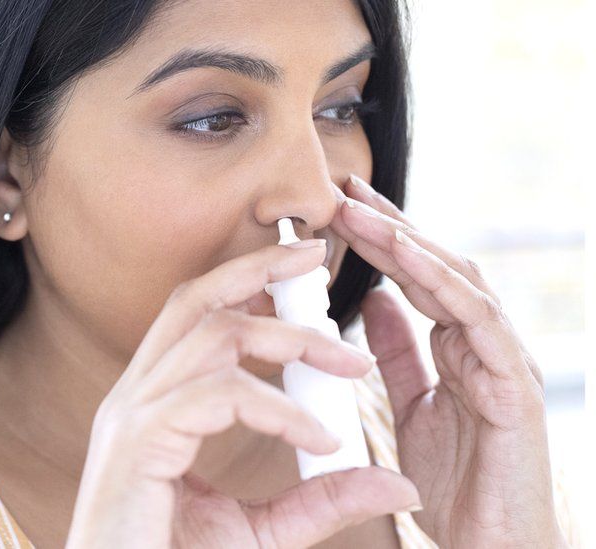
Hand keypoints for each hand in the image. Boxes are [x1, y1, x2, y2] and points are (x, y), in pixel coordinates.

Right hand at [65, 241, 421, 548]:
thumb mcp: (262, 533)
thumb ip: (320, 501)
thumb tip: (398, 484)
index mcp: (152, 404)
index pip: (194, 316)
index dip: (246, 284)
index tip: (304, 274)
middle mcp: (135, 397)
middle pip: (193, 300)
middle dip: (258, 267)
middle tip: (321, 256)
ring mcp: (131, 416)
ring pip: (212, 337)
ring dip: (287, 340)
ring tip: (351, 365)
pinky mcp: (138, 443)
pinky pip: (218, 397)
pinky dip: (276, 409)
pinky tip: (320, 438)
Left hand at [330, 174, 567, 547]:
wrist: (492, 546)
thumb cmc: (456, 483)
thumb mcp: (411, 405)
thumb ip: (397, 352)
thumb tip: (374, 298)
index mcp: (458, 346)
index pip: (417, 278)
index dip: (380, 240)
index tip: (337, 209)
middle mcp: (483, 342)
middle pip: (435, 266)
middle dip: (389, 224)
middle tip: (343, 189)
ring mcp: (502, 358)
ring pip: (457, 280)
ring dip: (406, 240)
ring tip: (360, 210)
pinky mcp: (514, 384)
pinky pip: (477, 319)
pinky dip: (441, 282)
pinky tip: (405, 254)